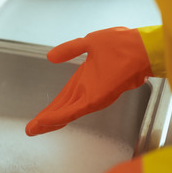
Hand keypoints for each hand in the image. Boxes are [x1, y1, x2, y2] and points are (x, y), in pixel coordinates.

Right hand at [26, 27, 152, 135]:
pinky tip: (46, 122)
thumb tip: (50, 56)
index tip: (39, 116)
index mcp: (84, 78)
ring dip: (48, 122)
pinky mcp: (94, 100)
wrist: (141, 49)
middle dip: (45, 120)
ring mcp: (90, 97)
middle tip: (31, 130)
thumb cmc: (123, 45)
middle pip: (61, 108)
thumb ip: (70, 49)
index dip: (50, 107)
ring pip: (64, 113)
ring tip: (34, 130)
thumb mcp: (90, 42)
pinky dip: (58, 117)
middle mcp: (86, 90)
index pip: (63, 97)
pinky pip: (72, 111)